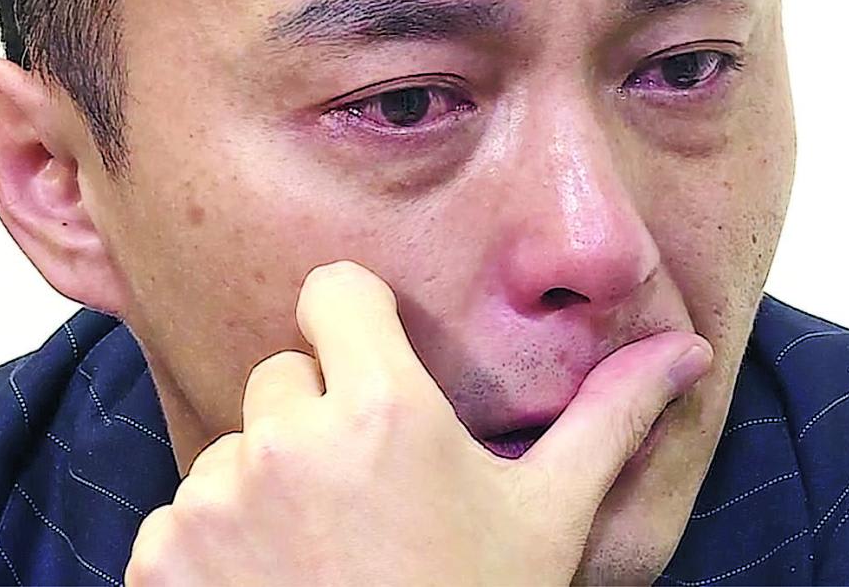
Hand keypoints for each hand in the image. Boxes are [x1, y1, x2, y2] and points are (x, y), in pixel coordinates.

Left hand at [125, 260, 712, 585]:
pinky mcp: (162, 562)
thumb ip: (610, 418)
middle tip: (369, 496)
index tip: (379, 369)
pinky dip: (215, 548)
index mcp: (383, 409)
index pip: (333, 290)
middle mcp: (287, 441)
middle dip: (319, 418)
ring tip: (325, 555)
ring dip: (267, 487)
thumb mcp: (550, 517)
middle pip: (285, 372)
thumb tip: (686, 348)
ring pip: (234, 449)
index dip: (358, 323)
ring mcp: (215, 503)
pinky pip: (181, 515)